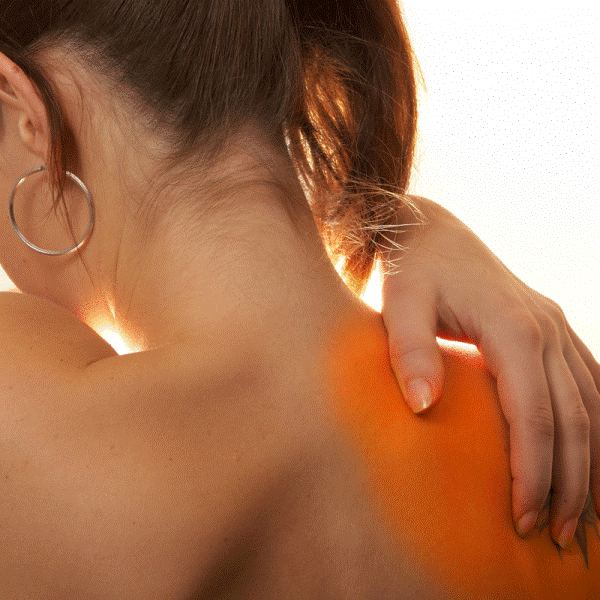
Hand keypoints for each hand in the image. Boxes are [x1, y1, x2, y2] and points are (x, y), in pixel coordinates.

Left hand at [380, 195, 599, 548]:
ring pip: (592, 406)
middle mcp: (546, 328)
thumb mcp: (401, 303)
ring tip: (585, 517)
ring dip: (593, 463)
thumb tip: (424, 407)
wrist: (429, 231)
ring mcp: (555, 327)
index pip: (535, 414)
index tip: (522, 517)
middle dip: (570, 482)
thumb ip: (410, 350)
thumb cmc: (412, 268)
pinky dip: (599, 426)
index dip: (533, 471)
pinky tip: (595, 458)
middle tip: (557, 536)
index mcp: (513, 327)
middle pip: (572, 419)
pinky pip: (591, 382)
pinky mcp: (551, 330)